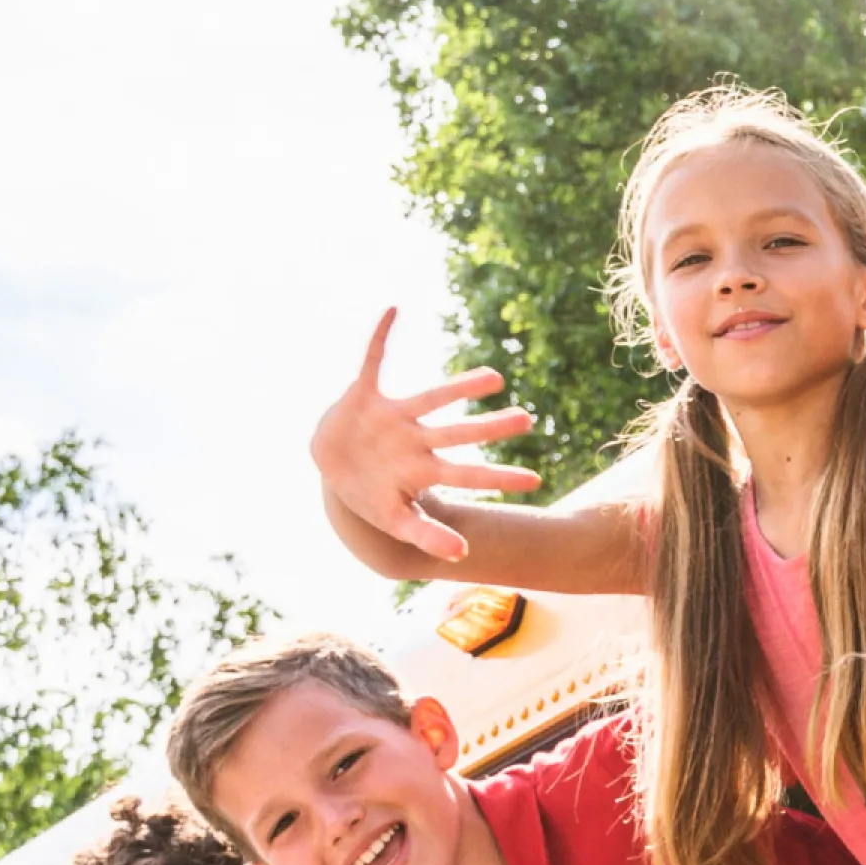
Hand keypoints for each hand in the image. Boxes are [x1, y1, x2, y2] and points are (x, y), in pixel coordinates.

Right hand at [313, 309, 543, 562]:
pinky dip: (380, 337)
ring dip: (459, 388)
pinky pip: (373, 361)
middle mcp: (416, 439)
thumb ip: (426, 534)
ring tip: (494, 378)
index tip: (534, 480)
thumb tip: (462, 554)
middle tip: (528, 419)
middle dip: (490, 428)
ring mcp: (394, 416)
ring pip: (433, 398)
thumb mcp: (393, 520)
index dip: (498, 476)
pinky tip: (393, 310)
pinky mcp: (366, 395)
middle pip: (459, 433)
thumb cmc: (368, 495)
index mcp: (424, 469)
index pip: (468, 473)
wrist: (330, 468)